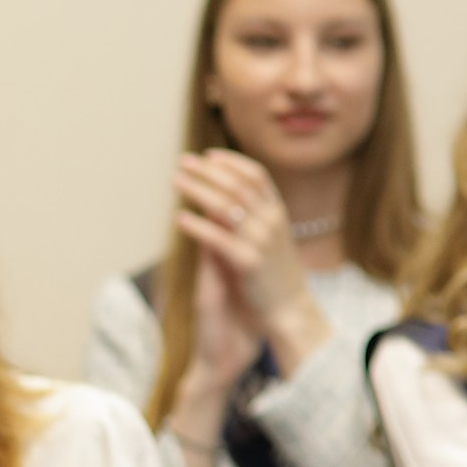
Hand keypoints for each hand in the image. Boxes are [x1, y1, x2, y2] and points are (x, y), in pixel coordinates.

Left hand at [172, 150, 330, 372]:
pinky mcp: (248, 263)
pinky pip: (219, 239)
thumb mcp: (270, 240)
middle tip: (184, 161)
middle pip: (237, 185)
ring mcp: (261, 241)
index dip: (232, 162)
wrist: (291, 311)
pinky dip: (198, 226)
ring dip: (198, 189)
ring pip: (226, 206)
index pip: (257, 176)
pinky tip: (179, 219)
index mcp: (278, 214)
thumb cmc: (276, 276)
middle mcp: (272, 222)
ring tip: (176, 180)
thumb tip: (225, 198)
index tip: (209, 155)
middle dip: (209, 170)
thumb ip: (252, 217)